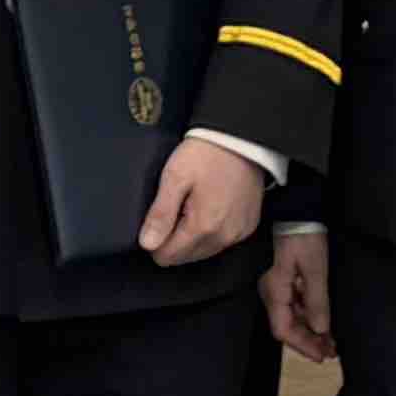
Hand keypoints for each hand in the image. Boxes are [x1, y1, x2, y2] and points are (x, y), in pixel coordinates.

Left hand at [138, 135, 267, 268]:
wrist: (240, 138)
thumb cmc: (206, 154)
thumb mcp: (174, 177)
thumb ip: (160, 214)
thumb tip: (147, 244)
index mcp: (203, 227)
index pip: (168, 257)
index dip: (156, 240)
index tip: (159, 217)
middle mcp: (224, 238)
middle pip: (186, 257)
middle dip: (174, 238)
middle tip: (176, 206)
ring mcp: (239, 234)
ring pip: (203, 251)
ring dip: (193, 236)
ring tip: (192, 204)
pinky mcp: (248, 227)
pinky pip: (221, 242)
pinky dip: (212, 231)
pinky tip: (209, 207)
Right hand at [263, 231, 335, 365]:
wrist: (296, 207)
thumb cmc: (303, 236)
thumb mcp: (315, 269)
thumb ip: (317, 301)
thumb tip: (321, 329)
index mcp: (275, 292)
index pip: (283, 330)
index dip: (302, 346)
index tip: (322, 356)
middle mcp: (272, 292)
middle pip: (287, 326)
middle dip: (308, 341)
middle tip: (331, 352)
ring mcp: (277, 284)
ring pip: (292, 316)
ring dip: (310, 329)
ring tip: (331, 340)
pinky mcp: (284, 277)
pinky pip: (295, 303)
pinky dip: (309, 315)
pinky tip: (323, 319)